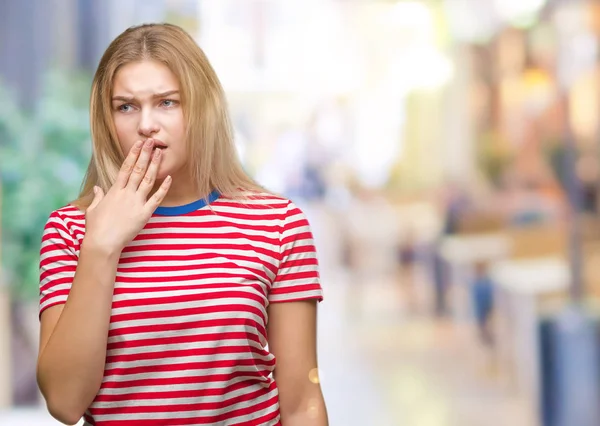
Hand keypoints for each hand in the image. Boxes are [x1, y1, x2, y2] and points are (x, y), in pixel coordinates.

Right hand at [83, 139, 171, 254]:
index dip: (132, 154)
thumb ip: (97, 197)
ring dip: (154, 165)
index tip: (138, 144)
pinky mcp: (144, 213)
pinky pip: (157, 198)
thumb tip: (98, 188)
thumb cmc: (95, 228)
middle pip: (138, 169)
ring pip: (148, 180)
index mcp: (114, 191)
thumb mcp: (93, 210)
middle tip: (151, 141)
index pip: (125, 168)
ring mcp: (136, 202)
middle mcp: (126, 193)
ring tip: (160, 153)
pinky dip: (164, 188)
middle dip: (145, 154)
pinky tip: (169, 177)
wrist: (102, 242)